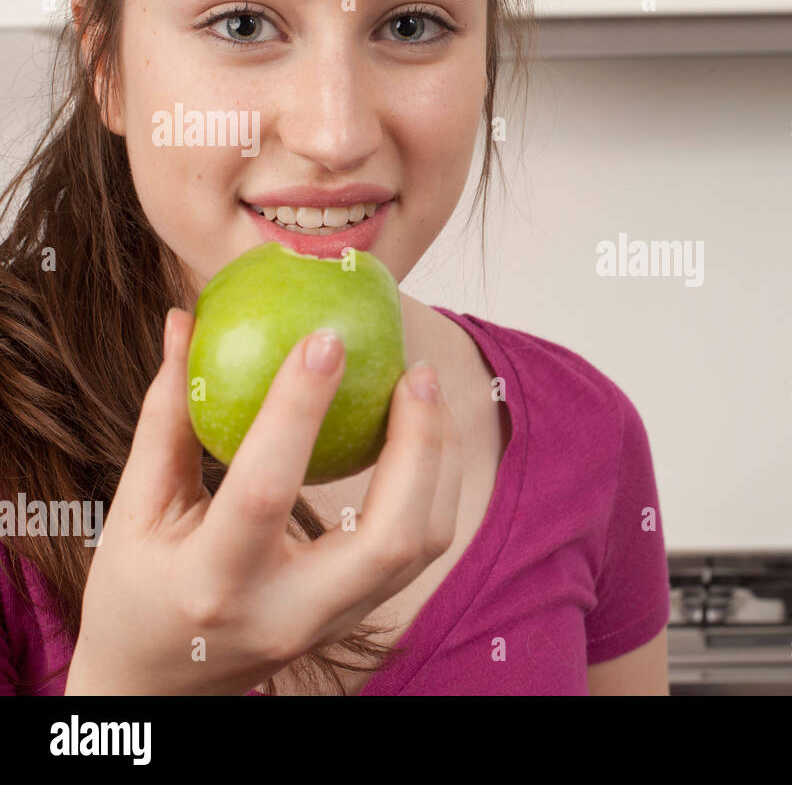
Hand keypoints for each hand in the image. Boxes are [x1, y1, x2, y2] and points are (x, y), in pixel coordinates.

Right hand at [65, 308, 460, 694]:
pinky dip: (434, 485)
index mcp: (214, 583)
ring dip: (439, 461)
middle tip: (415, 370)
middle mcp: (287, 614)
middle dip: (418, 446)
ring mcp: (333, 623)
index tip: (326, 337)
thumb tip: (185, 320)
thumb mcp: (137, 507)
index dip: (298, 409)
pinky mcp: (360, 617)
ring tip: (422, 390)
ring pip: (421, 546)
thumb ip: (168, 415)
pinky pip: (420, 550)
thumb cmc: (138, 587)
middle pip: (390, 538)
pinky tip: (421, 432)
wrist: (160, 685)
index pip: (265, 490)